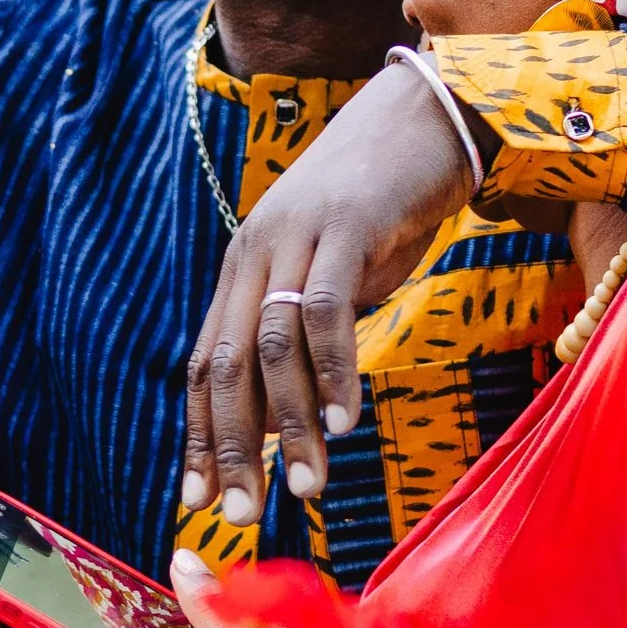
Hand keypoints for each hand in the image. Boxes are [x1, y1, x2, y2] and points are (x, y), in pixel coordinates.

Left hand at [181, 60, 483, 523]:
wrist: (426, 113)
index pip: (206, 364)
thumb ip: (305, 331)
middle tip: (244, 514)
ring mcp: (297, 236)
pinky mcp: (346, 225)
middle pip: (226, 364)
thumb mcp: (333, 272)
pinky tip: (345, 420)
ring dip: (289, 424)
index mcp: (245, 268)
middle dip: (232, 447)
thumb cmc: (385, 203)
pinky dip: (333, 371)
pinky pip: (326, 310)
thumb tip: (289, 411)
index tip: (200, 497)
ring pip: (273, 347)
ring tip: (308, 485)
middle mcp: (256, 252)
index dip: (201, 434)